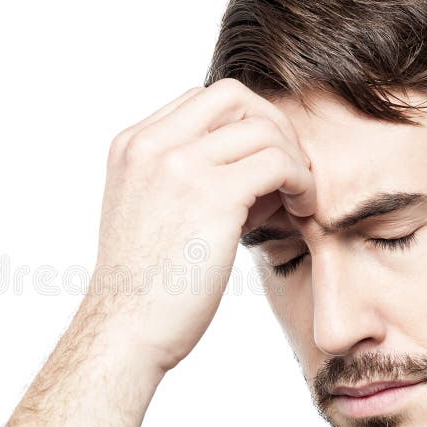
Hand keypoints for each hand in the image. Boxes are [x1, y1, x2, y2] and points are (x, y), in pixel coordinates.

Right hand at [91, 78, 315, 372]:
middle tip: (288, 169)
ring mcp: (178, 165)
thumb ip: (185, 177)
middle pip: (234, 97)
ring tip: (297, 195)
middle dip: (272, 126)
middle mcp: (150, 145)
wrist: (125, 329)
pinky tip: (301, 208)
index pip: (202, 101)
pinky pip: (278, 161)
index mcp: (131, 146)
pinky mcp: (212, 194)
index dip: (242, 125)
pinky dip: (301, 180)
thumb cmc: (144, 286)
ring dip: (292, 157)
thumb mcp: (148, 212)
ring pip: (262, 127)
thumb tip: (252, 164)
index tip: (259, 165)